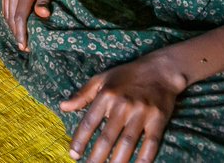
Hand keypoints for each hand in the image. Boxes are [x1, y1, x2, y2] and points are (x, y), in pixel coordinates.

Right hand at [0, 0, 57, 51]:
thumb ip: (44, 2)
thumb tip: (43, 15)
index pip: (20, 17)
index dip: (21, 33)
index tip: (24, 46)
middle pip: (11, 18)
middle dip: (17, 34)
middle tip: (24, 47)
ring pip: (6, 14)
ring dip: (12, 28)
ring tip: (21, 38)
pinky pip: (5, 7)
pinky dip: (9, 18)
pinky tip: (16, 25)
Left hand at [59, 55, 186, 162]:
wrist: (160, 70)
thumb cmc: (127, 75)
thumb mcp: (102, 79)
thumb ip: (82, 94)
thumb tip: (63, 107)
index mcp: (106, 95)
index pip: (89, 122)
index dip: (80, 139)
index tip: (73, 154)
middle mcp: (123, 104)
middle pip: (107, 137)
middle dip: (96, 156)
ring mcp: (141, 112)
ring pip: (127, 142)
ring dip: (117, 160)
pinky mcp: (158, 119)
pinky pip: (151, 142)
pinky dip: (144, 157)